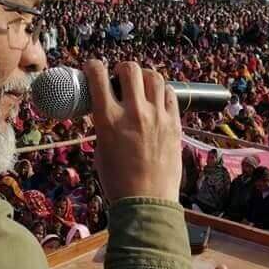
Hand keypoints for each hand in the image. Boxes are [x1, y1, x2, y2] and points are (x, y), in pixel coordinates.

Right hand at [86, 60, 181, 201]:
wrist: (146, 201)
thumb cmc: (118, 180)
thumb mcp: (101, 148)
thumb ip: (104, 124)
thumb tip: (107, 109)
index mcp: (108, 119)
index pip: (98, 75)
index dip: (94, 66)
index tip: (94, 68)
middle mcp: (134, 113)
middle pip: (131, 69)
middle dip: (123, 68)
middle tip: (121, 78)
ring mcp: (157, 117)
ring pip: (154, 77)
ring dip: (145, 77)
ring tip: (141, 86)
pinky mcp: (175, 124)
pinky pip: (170, 95)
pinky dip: (162, 92)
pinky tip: (157, 99)